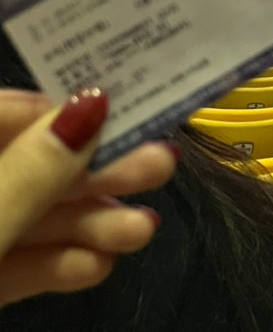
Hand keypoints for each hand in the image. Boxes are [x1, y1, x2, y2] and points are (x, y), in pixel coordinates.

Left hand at [0, 89, 177, 307]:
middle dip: (96, 170)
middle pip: (32, 162)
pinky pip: (18, 262)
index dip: (66, 107)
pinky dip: (59, 263)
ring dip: (89, 222)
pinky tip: (98, 264)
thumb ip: (30, 174)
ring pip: (31, 215)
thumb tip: (92, 105)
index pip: (9, 111)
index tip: (126, 111)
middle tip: (160, 165)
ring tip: (141, 230)